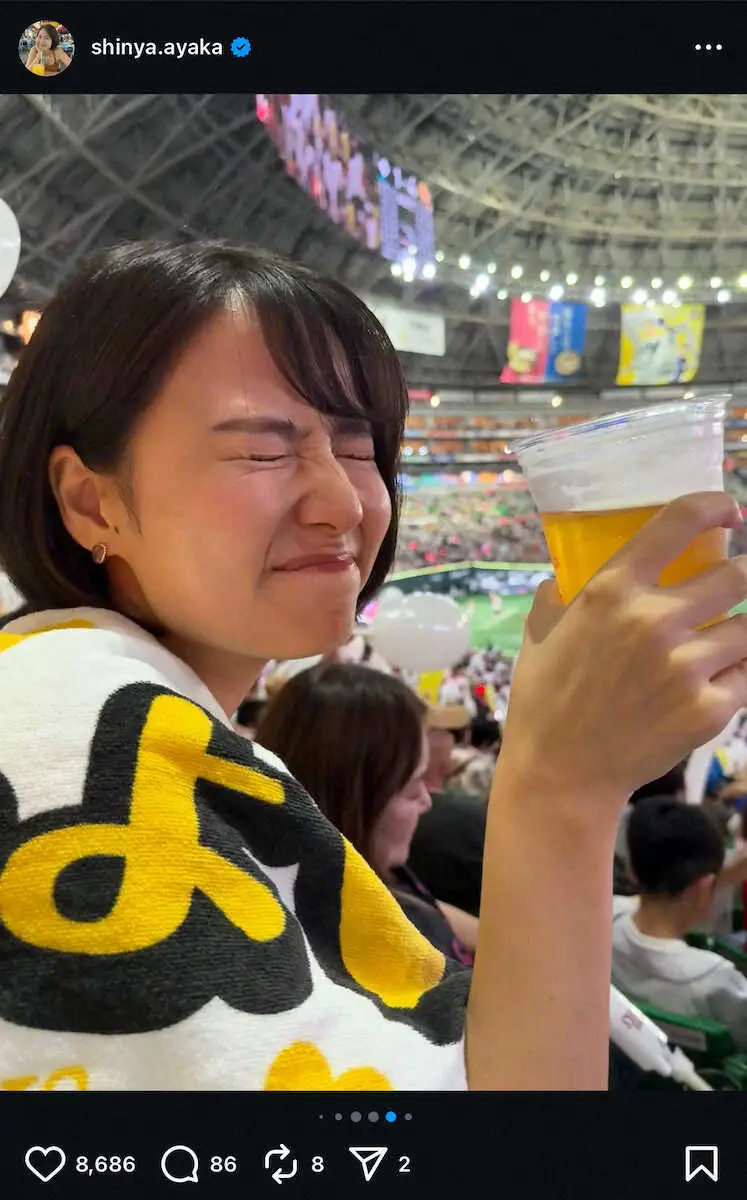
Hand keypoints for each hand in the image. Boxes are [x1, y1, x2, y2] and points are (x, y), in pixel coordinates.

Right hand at [500, 493, 746, 809]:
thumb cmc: (544, 700)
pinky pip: (745, 675)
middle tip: (734, 583)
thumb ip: (559, 595)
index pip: (680, 522)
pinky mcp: (709, 708)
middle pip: (739, 574)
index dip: (715, 506)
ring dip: (737, 631)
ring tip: (721, 640)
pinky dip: (734, 675)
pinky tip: (713, 681)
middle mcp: (653, 620)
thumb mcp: (539, 633)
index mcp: (611, 591)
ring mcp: (686, 666)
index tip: (726, 511)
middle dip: (744, 573)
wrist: (561, 775)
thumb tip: (567, 572)